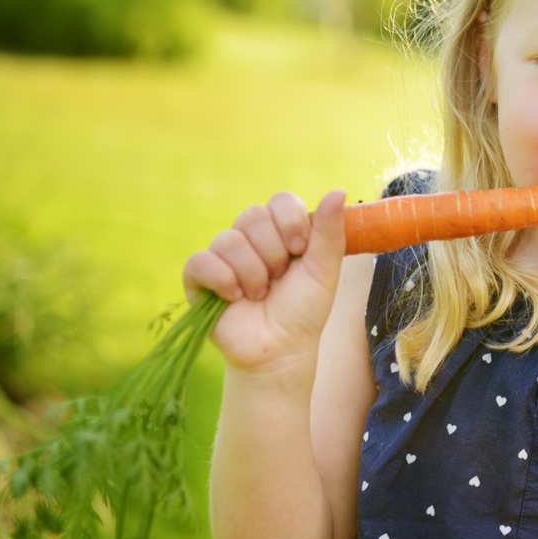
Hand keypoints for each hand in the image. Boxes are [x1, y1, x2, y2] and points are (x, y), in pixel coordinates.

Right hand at [181, 190, 346, 374]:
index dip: (291, 223)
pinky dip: (223, 280)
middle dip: (273, 254)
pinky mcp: (198, 278)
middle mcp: (250, 237)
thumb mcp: (324, 269)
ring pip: (229, 240)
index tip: (300, 250)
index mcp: (281, 230)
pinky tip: (235, 298)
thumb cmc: (304, 308)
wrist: (282, 347)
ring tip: (260, 294)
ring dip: (253, 274)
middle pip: (253, 215)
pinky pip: (200, 261)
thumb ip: (330, 232)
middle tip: (279, 279)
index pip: (280, 201)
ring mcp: (222, 256)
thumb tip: (338, 191)